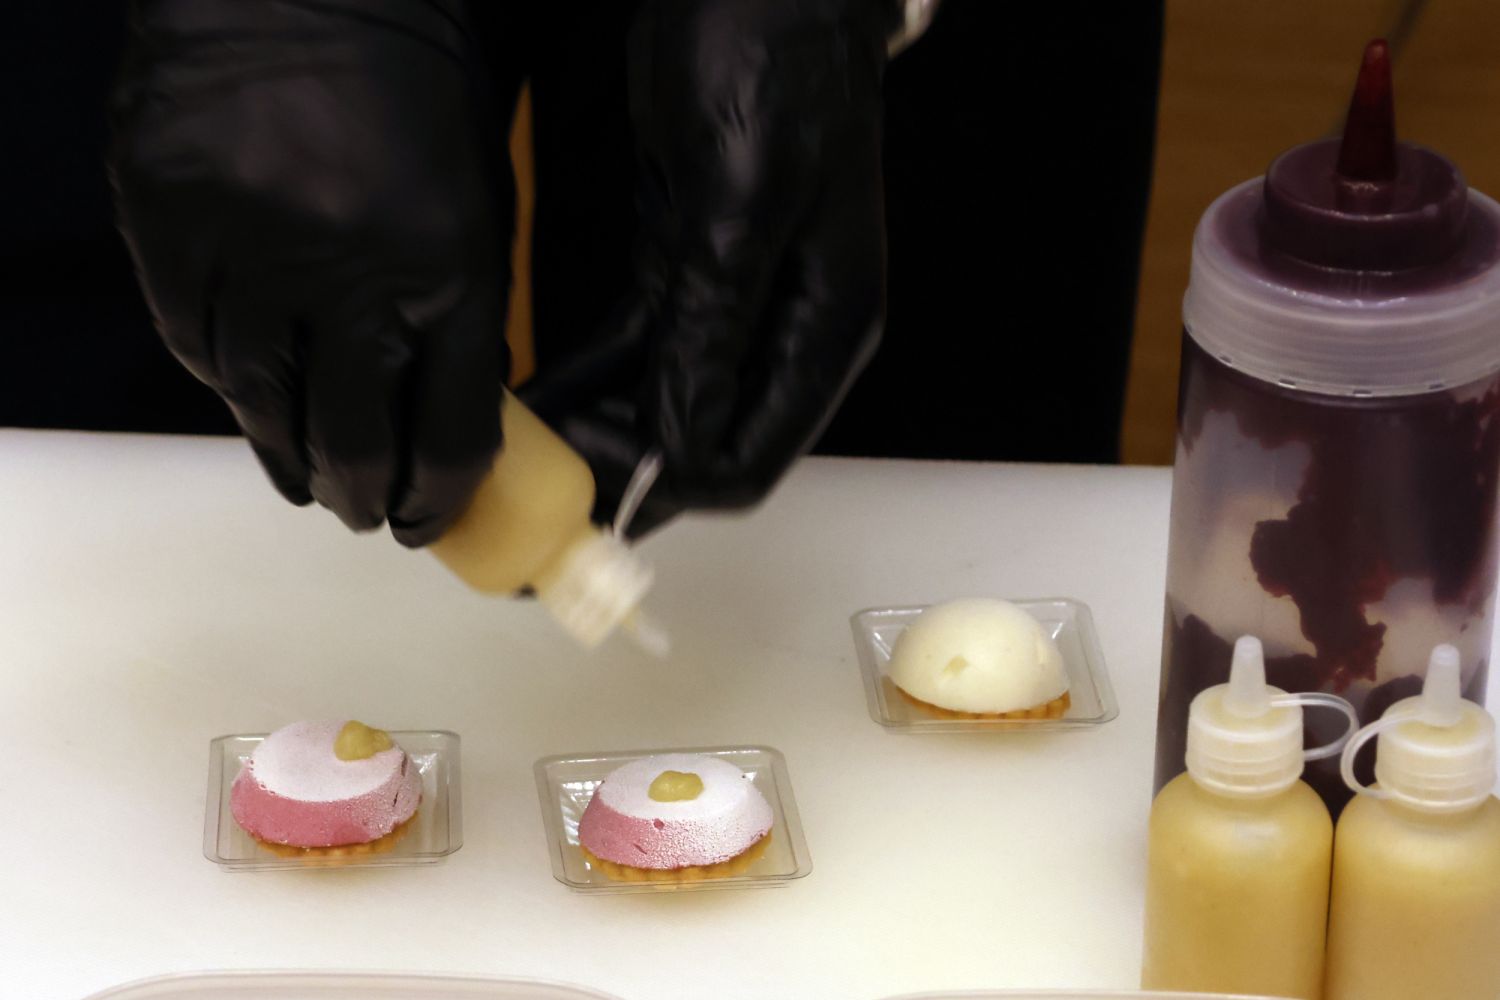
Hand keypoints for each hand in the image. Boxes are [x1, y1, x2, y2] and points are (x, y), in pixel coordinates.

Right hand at [110, 0, 513, 545]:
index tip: (427, 521)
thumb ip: (463, 320)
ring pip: (264, 403)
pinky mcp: (168, 222)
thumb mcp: (475, 211)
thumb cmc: (417, 102)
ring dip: (291, 457)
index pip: (449, 431)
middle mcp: (347, 271)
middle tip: (366, 514)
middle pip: (352, 438)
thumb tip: (443, 424)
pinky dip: (229, 384)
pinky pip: (194, 343)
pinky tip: (255, 400)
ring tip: (310, 481)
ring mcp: (247, 247)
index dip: (439, 498)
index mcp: (449, 267)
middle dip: (364, 497)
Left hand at [522, 0, 898, 534]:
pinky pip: (639, 350)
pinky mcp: (694, 269)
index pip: (748, 457)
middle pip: (703, 441)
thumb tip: (677, 440)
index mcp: (822, 327)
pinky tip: (535, 397)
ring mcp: (739, 303)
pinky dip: (590, 380)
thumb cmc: (770, 64)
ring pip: (664, 403)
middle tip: (531, 487)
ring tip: (517, 454)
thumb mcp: (737, 201)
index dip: (668, 492)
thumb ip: (710, 327)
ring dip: (597, 433)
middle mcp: (786, 330)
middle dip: (621, 472)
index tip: (585, 506)